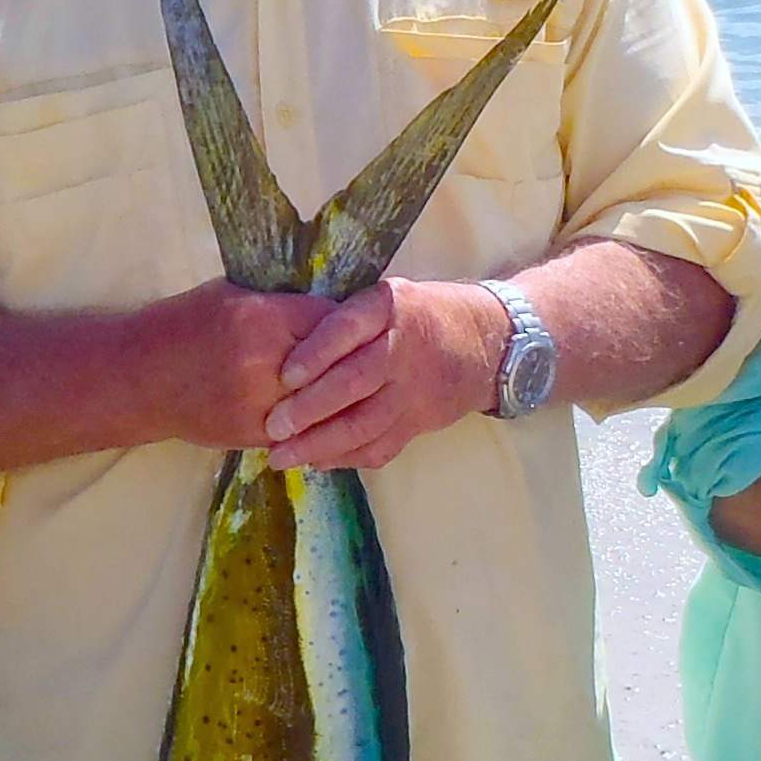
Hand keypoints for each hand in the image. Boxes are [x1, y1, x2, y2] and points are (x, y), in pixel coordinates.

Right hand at [140, 280, 340, 454]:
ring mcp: (261, 406)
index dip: (349, 322)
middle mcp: (266, 365)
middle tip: (371, 355)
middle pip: (337, 364)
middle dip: (354, 360)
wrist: (137, 379)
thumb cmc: (181, 326)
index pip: (333, 320)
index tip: (360, 323)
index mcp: (261, 320)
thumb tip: (328, 305)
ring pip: (326, 404)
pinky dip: (320, 422)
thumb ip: (280, 304)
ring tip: (360, 387)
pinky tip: (331, 414)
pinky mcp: (255, 436)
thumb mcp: (230, 297)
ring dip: (343, 397)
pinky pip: (305, 431)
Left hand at [260, 278, 503, 473]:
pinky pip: (380, 446)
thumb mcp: (386, 297)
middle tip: (273, 426)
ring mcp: (413, 389)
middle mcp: (403, 348)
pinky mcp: (419, 421)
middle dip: (309, 408)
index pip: (347, 328)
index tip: (284, 375)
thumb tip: (277, 345)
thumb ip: (344, 320)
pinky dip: (346, 458)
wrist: (487, 341)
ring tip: (282, 456)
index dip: (315, 353)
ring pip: (364, 424)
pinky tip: (316, 462)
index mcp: (389, 307)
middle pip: (354, 382)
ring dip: (320, 444)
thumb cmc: (418, 314)